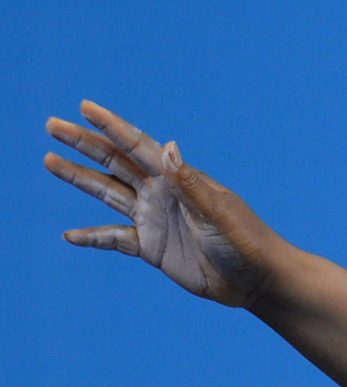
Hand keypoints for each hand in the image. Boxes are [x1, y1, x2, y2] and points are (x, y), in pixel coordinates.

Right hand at [44, 102, 286, 307]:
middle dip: (83, 144)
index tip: (85, 107)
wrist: (258, 280)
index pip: (138, 146)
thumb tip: (168, 146)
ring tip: (49, 160)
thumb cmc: (247, 242)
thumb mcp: (218, 212)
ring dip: (79, 178)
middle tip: (52, 125)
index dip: (111, 126)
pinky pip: (115, 238)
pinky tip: (70, 235)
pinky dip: (93, 236)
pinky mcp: (152, 247)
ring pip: (107, 193)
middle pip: (114, 163)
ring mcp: (154, 219)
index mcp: (178, 179)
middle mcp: (161, 193)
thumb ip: (190, 184)